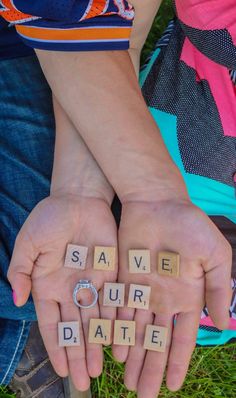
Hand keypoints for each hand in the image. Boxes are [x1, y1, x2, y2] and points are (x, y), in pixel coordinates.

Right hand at [7, 194, 116, 390]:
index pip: (52, 324)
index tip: (60, 370)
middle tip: (83, 381)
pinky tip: (118, 340)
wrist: (79, 198)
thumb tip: (19, 300)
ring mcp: (91, 283)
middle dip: (78, 354)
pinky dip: (115, 321)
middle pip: (74, 328)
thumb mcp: (28, 243)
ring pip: (94, 321)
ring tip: (100, 370)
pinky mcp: (111, 274)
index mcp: (48, 285)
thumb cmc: (50, 218)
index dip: (56, 346)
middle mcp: (70, 289)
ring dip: (97, 344)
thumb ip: (21, 271)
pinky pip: (113, 302)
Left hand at [113, 199, 231, 397]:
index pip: (182, 338)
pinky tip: (113, 350)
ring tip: (127, 383)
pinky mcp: (124, 280)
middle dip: (151, 368)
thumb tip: (222, 321)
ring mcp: (142, 291)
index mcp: (187, 296)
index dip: (177, 362)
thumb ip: (218, 288)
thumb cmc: (189, 226)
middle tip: (143, 396)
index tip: (172, 387)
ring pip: (136, 331)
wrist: (157, 203)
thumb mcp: (214, 256)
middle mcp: (164, 299)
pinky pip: (119, 311)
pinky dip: (117, 332)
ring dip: (133, 356)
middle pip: (156, 341)